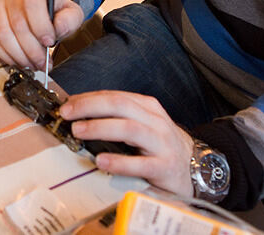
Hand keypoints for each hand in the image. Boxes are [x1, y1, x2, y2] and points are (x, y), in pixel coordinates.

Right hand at [0, 0, 82, 68]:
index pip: (32, 3)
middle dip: (32, 50)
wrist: (38, 8)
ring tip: (31, 63)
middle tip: (42, 62)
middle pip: (18, 24)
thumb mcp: (70, 13)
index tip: (49, 42)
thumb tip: (59, 28)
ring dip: (19, 55)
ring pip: (3, 35)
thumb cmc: (53, 11)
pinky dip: (5, 55)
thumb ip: (69, 20)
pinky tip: (18, 60)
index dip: (40, 26)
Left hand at [59, 90, 193, 196]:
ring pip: (129, 129)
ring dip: (100, 128)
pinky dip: (119, 162)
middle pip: (120, 106)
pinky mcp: (164, 167)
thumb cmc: (160, 145)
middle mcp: (155, 121)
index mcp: (147, 107)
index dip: (88, 99)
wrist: (196, 168)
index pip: (114, 96)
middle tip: (67, 114)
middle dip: (90, 107)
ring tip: (79, 131)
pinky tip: (102, 162)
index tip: (66, 104)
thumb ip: (116, 118)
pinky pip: (140, 164)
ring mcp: (161, 143)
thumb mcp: (142, 124)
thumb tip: (79, 115)